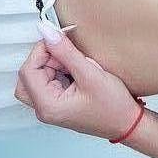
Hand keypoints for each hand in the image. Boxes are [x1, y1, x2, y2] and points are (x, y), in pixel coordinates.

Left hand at [15, 24, 144, 139]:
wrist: (128, 124)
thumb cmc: (113, 108)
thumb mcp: (90, 74)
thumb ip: (66, 52)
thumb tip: (47, 33)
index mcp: (48, 106)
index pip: (28, 71)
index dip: (41, 51)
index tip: (58, 39)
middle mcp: (45, 110)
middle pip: (28, 76)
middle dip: (46, 59)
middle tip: (67, 53)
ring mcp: (51, 107)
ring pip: (38, 77)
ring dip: (54, 65)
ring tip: (76, 65)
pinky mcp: (59, 103)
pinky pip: (50, 81)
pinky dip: (61, 71)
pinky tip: (78, 71)